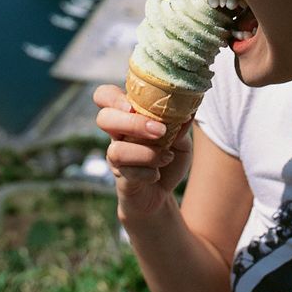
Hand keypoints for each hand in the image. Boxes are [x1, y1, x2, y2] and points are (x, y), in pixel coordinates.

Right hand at [93, 84, 192, 218]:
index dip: (113, 97)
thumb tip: (187, 112)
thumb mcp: (181, 140)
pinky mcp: (121, 179)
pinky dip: (149, 173)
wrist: (162, 194)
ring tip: (167, 156)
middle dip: (133, 123)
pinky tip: (158, 174)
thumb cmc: (168, 158)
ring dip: (147, 153)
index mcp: (129, 117)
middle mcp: (117, 135)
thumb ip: (181, 125)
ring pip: (116, 150)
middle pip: (103, 118)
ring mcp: (116, 158)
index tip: (133, 105)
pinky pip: (128, 173)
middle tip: (159, 130)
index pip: (105, 96)